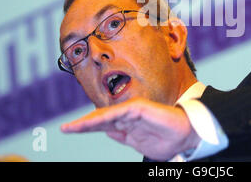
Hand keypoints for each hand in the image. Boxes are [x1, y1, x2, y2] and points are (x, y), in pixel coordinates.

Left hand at [60, 97, 200, 160]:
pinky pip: (117, 113)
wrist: (186, 135)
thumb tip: (106, 131)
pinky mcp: (139, 107)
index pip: (102, 125)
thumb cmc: (166, 140)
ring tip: (72, 128)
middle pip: (100, 119)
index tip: (68, 130)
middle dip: (82, 125)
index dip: (86, 128)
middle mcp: (127, 115)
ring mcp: (133, 110)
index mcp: (127, 124)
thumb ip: (122, 136)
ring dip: (88, 122)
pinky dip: (104, 117)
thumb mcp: (138, 143)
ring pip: (105, 116)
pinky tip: (91, 122)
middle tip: (64, 129)